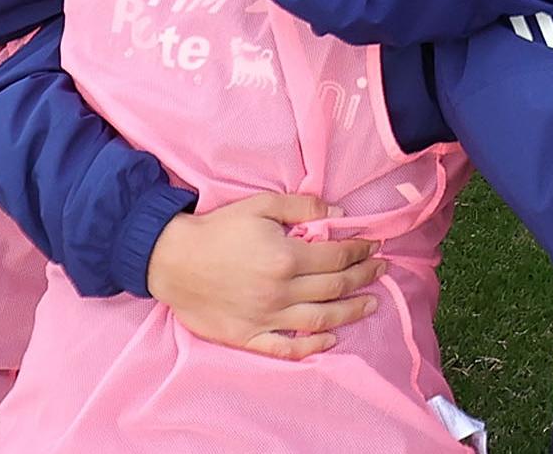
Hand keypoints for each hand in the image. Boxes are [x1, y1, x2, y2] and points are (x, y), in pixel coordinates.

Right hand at [147, 192, 383, 358]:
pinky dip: (312, 347)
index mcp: (286, 257)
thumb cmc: (217, 229)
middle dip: (363, 277)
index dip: (360, 250)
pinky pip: (287, 347)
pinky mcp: (248, 336)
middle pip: (335, 287)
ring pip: (320, 320)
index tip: (374, 246)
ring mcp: (266, 317)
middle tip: (380, 270)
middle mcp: (281, 291)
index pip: (337, 256)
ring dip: (351, 312)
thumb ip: (302, 207)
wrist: (172, 259)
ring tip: (371, 304)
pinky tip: (330, 341)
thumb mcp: (260, 206)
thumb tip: (339, 213)